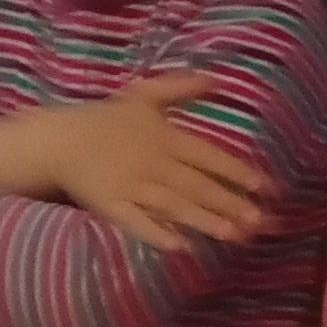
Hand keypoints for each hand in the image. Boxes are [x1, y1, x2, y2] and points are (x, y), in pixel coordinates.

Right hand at [53, 77, 270, 246]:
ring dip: (204, 221)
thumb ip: (181, 88)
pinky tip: (181, 248)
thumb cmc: (105, 119)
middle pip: (197, 186)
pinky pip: (137, 222)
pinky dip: (157, 234)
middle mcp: (153, 163)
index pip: (209, 156)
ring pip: (174, 206)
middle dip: (230, 203)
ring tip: (233, 235)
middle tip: (261, 221)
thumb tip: (217, 79)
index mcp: (165, 138)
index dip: (238, 172)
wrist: (58, 140)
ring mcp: (132, 187)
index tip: (267, 187)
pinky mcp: (111, 206)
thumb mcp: (145, 96)